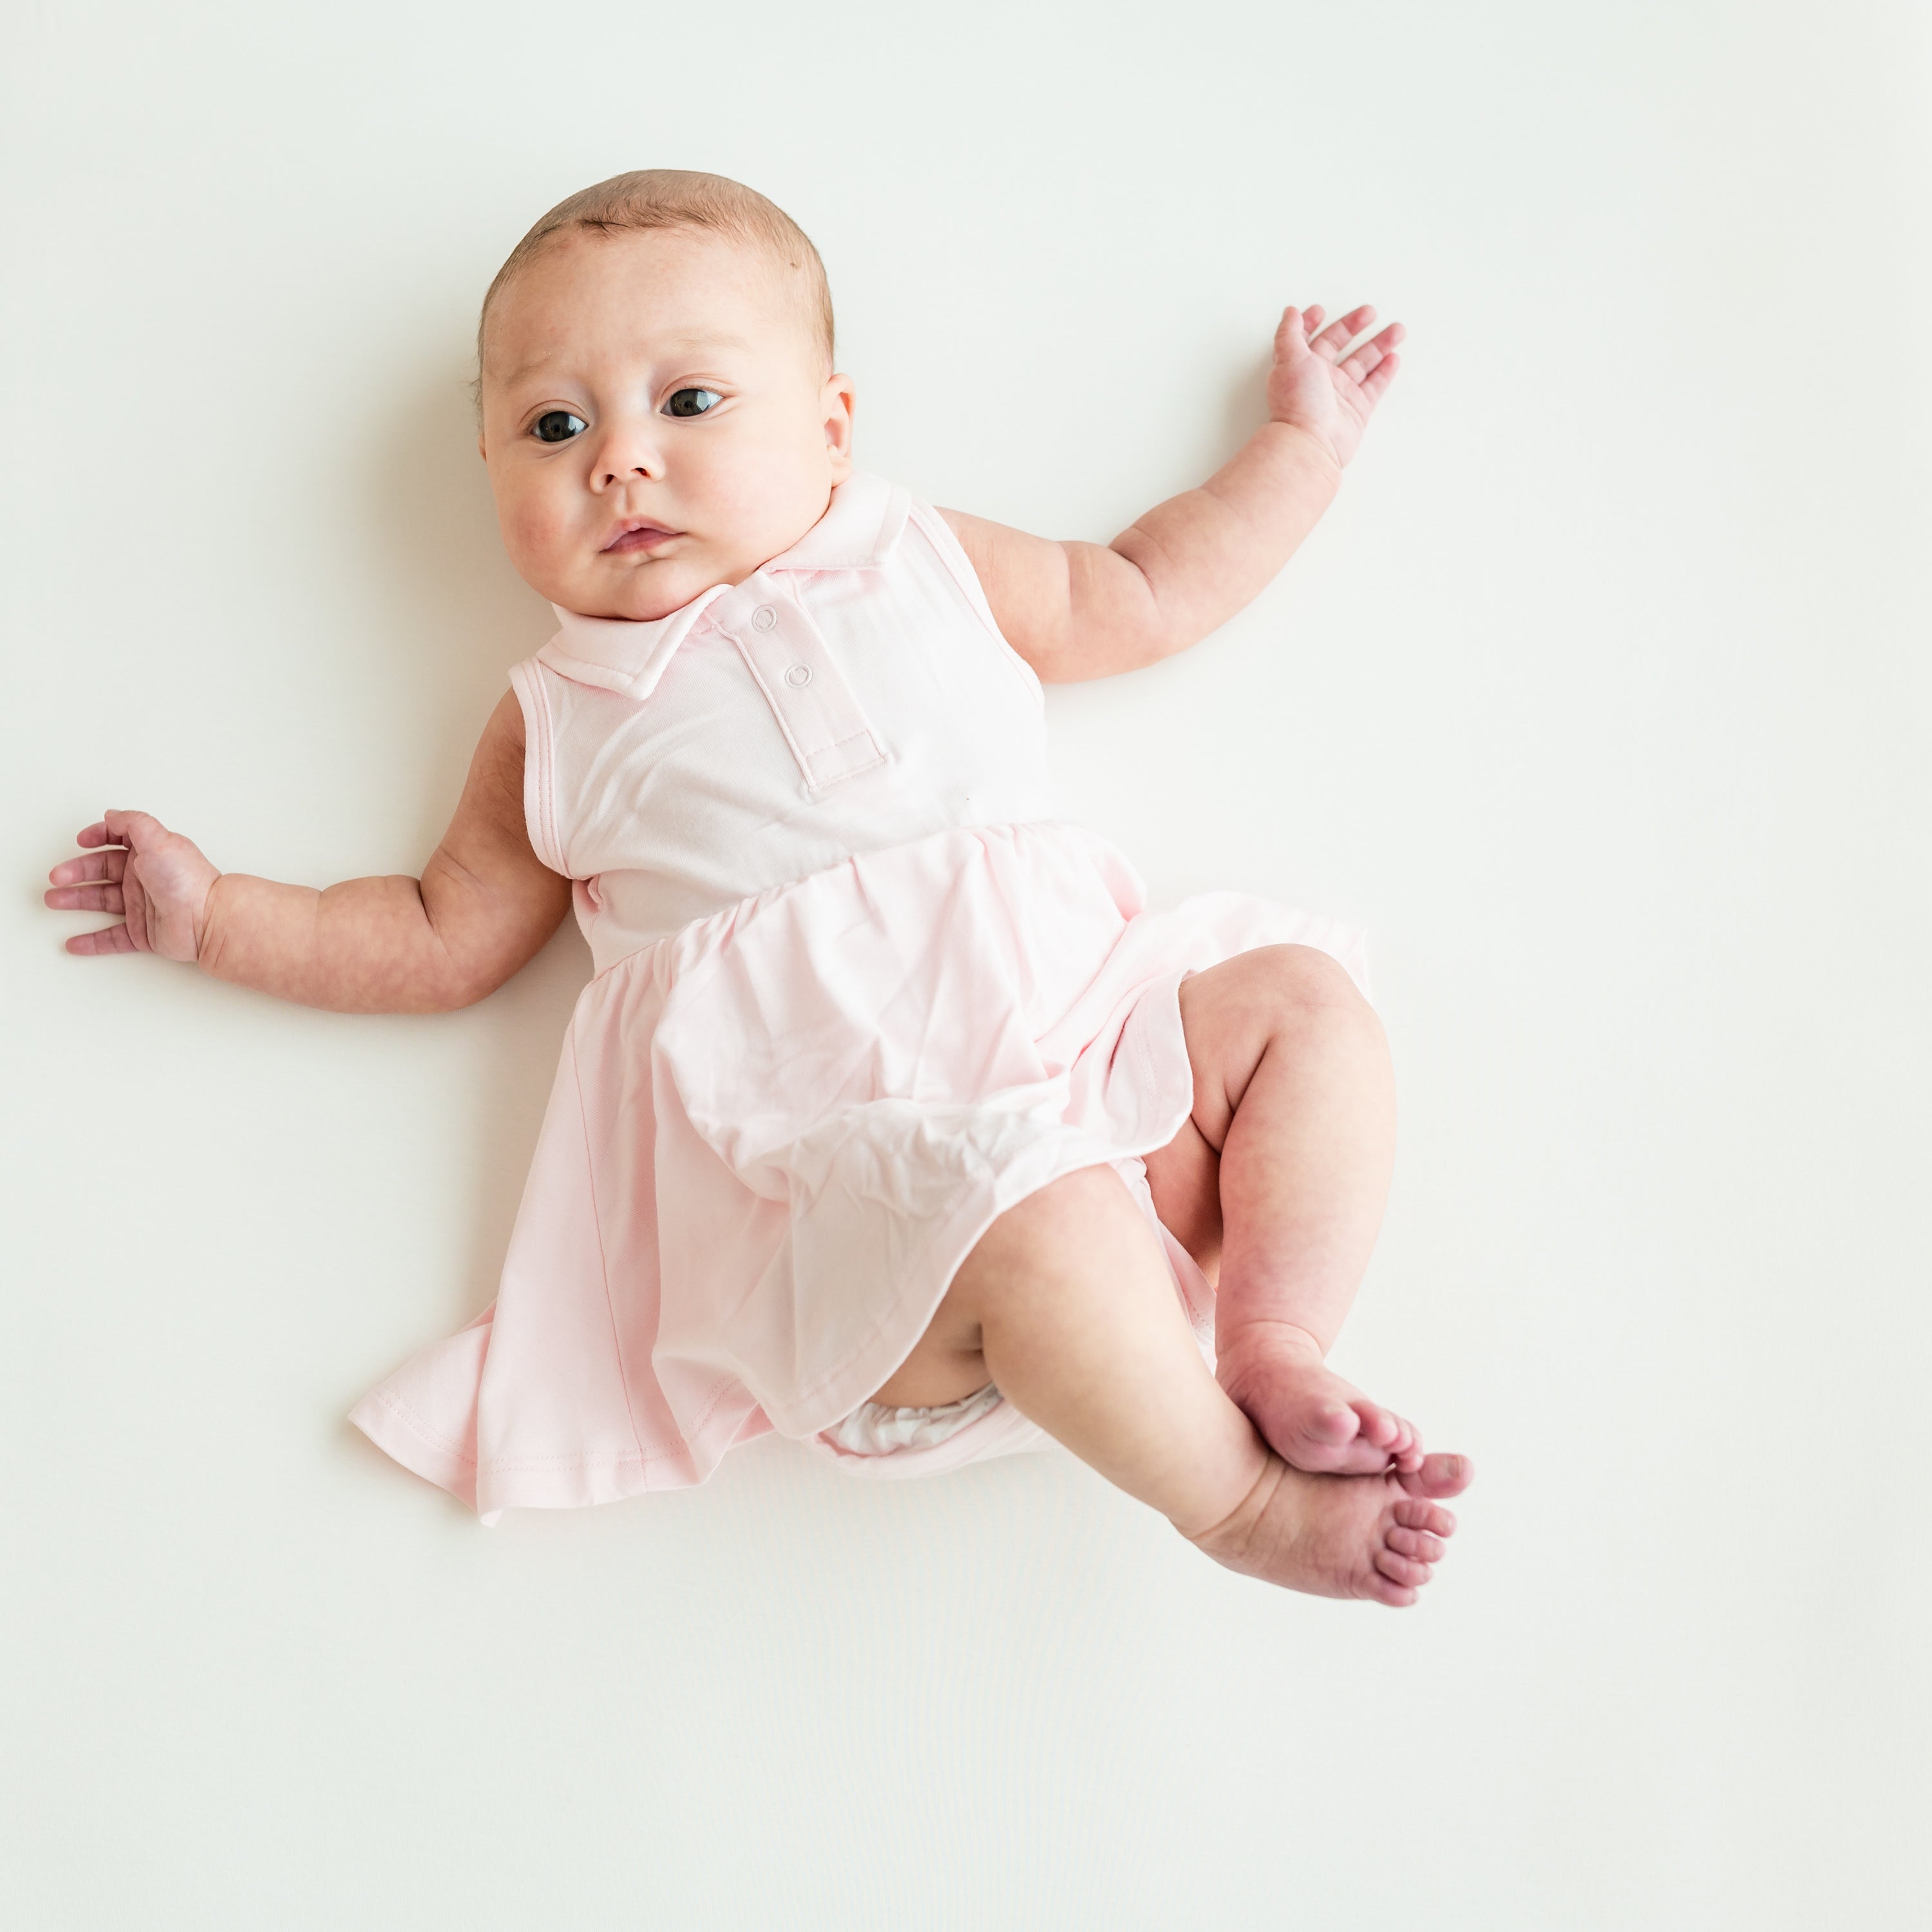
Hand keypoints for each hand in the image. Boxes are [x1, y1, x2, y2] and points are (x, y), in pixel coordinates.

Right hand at [45, 810, 219, 960]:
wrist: (207, 920)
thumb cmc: (185, 879)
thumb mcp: (158, 839)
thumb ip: (133, 823)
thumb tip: (112, 815)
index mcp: (150, 853)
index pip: (119, 840)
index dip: (99, 837)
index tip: (81, 841)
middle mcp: (146, 878)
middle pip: (103, 871)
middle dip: (76, 872)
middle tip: (55, 878)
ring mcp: (143, 906)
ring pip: (102, 901)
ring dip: (76, 900)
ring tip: (52, 901)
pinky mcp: (144, 933)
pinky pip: (112, 938)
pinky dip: (92, 941)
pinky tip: (73, 943)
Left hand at [1265, 302, 1404, 469]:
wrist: (1311, 443)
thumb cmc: (1297, 403)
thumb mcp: (1289, 357)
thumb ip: (1290, 333)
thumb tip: (1289, 312)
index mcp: (1301, 365)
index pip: (1307, 338)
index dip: (1311, 322)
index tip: (1320, 310)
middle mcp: (1319, 379)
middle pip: (1339, 346)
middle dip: (1354, 327)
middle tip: (1370, 312)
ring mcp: (1339, 394)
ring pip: (1363, 362)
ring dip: (1379, 345)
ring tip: (1397, 330)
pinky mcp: (1357, 410)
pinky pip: (1374, 386)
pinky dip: (1385, 372)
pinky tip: (1394, 358)